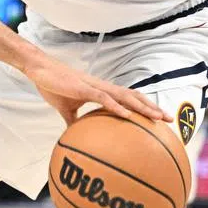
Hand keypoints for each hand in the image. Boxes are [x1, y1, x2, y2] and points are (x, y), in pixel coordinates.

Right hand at [22, 52, 169, 124]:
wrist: (39, 70)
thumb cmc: (53, 86)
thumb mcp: (65, 109)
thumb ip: (74, 122)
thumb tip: (75, 137)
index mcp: (101, 91)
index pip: (128, 98)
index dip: (144, 107)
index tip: (158, 119)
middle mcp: (103, 87)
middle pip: (134, 97)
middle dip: (152, 108)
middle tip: (168, 120)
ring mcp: (95, 86)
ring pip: (125, 96)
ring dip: (142, 107)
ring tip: (156, 117)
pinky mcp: (84, 88)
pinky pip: (104, 99)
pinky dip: (117, 107)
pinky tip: (127, 116)